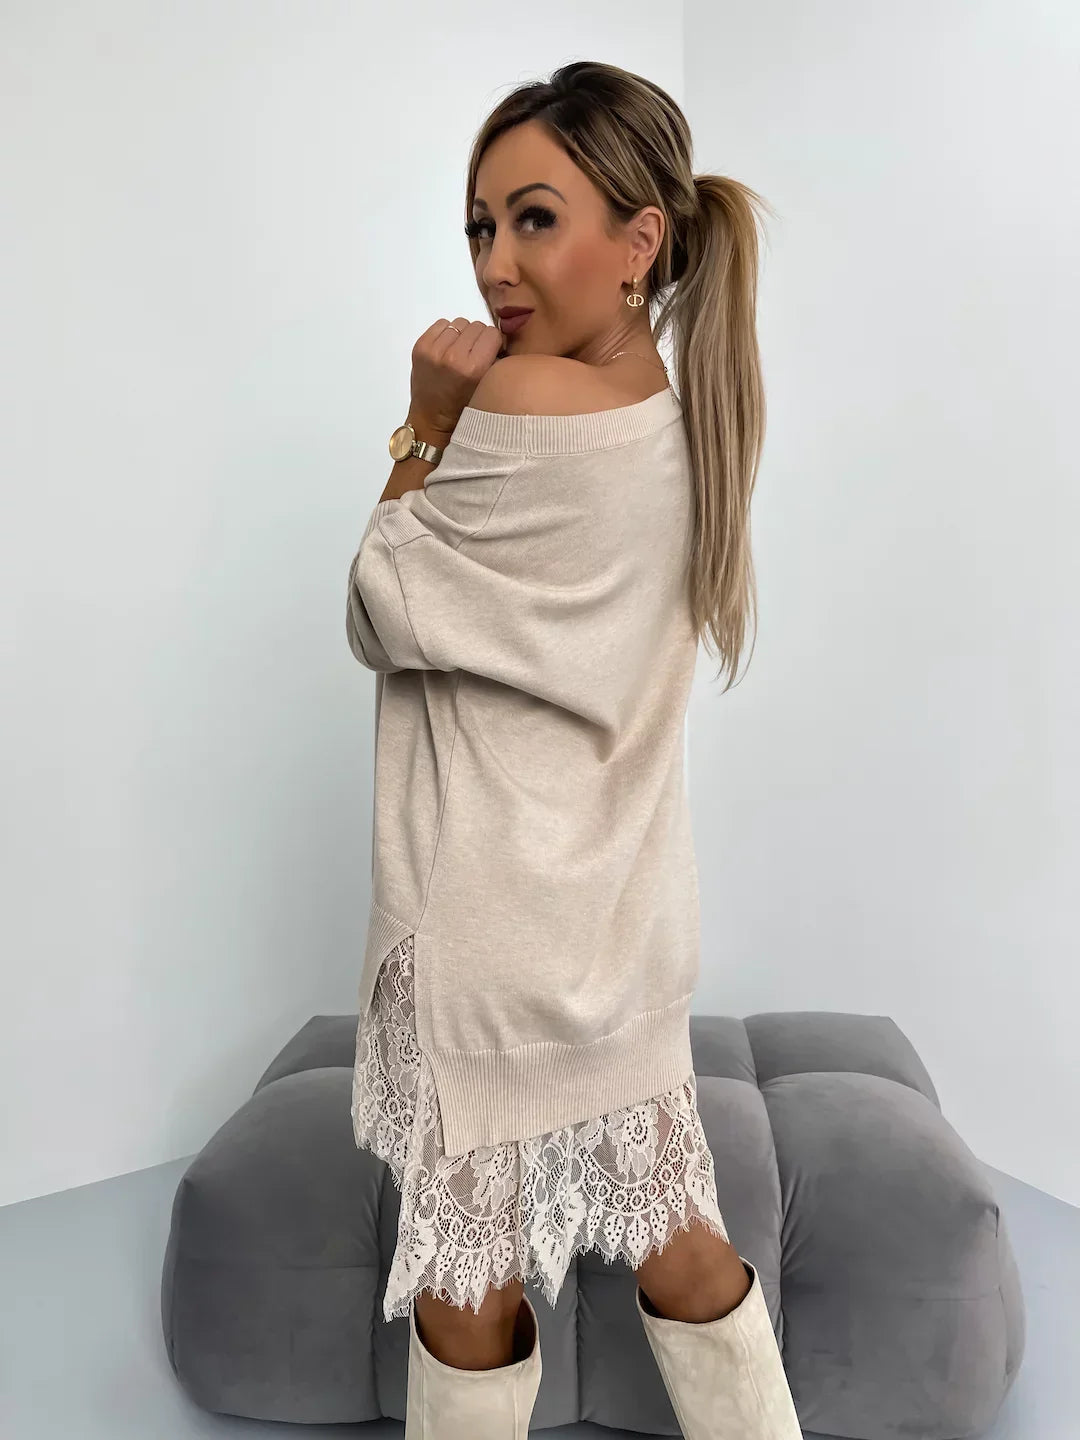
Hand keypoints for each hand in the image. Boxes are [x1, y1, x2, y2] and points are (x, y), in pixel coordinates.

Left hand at [408, 316, 504, 437]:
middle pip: (476, 325)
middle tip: (473, 355)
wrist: (432, 420)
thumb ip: (495, 361)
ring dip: (462, 335)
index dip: (493, 343)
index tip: (490, 354)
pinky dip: (447, 333)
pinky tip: (447, 349)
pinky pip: (441, 324)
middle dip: (478, 339)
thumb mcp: (487, 387)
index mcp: (473, 369)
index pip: (492, 334)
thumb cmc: (463, 408)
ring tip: (459, 352)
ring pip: (459, 323)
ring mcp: (433, 350)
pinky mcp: (420, 347)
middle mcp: (452, 356)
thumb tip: (497, 340)